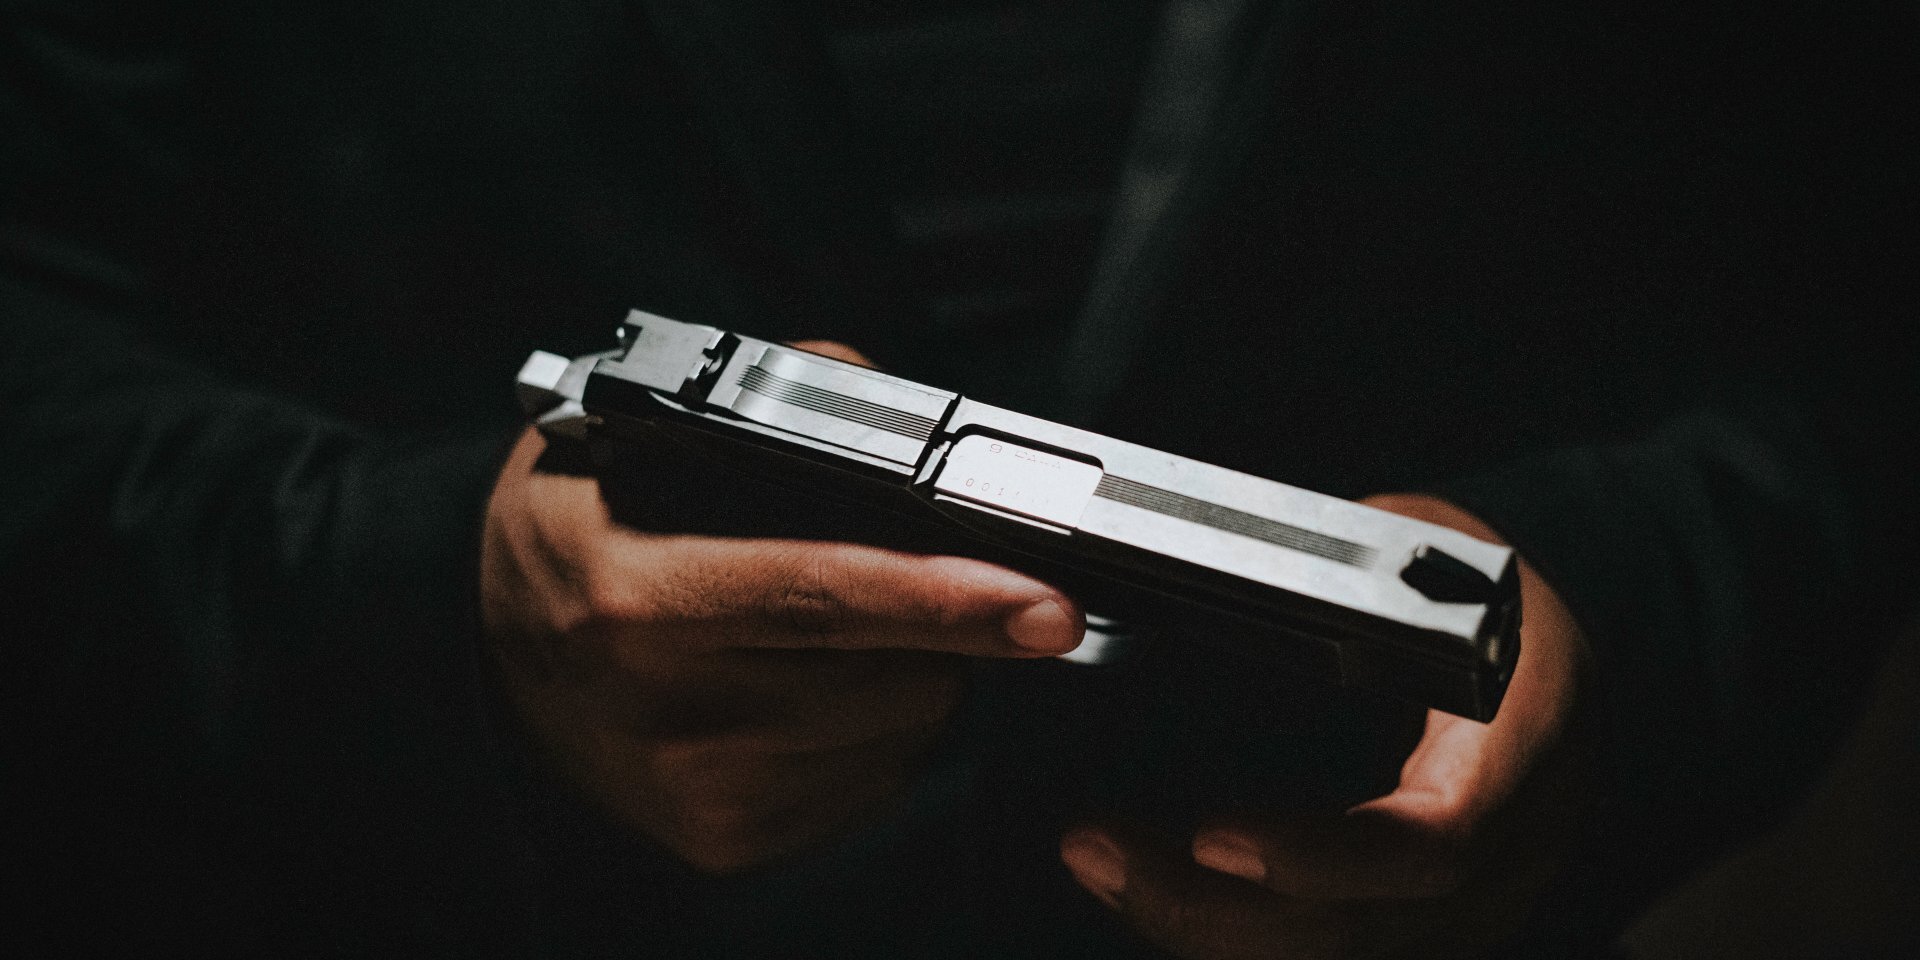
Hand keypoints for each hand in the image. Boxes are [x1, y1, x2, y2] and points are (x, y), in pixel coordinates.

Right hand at [481, 344, 1083, 873]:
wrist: (489, 660)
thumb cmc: (576, 534)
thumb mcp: (633, 432)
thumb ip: (777, 391)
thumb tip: (892, 402)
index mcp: (636, 600)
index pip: (823, 597)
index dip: (945, 600)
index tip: (1045, 609)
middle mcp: (668, 713)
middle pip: (893, 672)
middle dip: (932, 620)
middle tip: (878, 576)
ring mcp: (700, 792)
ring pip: (902, 730)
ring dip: (904, 674)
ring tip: (817, 632)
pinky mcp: (727, 841)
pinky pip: (873, 781)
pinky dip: (872, 730)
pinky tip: (801, 691)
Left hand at [1060, 494, 1590, 958]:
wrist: (1551, 649)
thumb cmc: (1482, 584)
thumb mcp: (1432, 548)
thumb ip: (1351, 575)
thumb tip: (1229, 565)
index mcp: (1529, 736)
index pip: (1437, 838)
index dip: (1322, 856)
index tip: (1208, 837)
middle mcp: (1514, 843)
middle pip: (1364, 928)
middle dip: (1218, 911)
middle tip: (1100, 850)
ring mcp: (1476, 901)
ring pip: (1335, 957)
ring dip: (1202, 929)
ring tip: (1101, 863)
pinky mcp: (1427, 923)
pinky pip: (1325, 950)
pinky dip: (1228, 933)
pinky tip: (1148, 888)